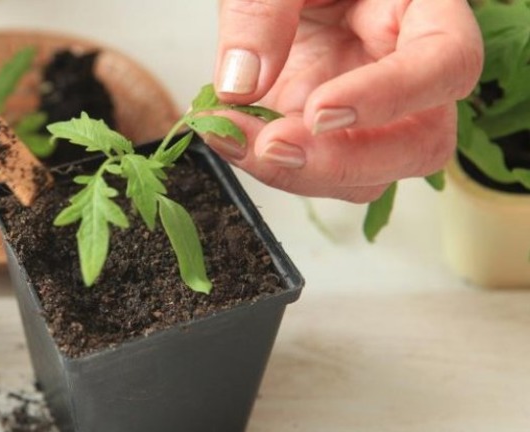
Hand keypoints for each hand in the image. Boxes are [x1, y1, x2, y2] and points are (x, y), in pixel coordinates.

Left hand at [208, 0, 482, 201]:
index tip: (320, 111)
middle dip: (342, 161)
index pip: (446, 64)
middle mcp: (406, 73)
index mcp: (421, 13)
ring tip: (229, 136)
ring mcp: (369, 112)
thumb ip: (261, 12)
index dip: (391, 98)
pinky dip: (268, 165)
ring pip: (366, 175)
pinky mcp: (327, 133)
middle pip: (419, 144)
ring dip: (298, 173)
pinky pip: (314, 169)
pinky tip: (226, 134)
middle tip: (270, 147)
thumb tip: (240, 86)